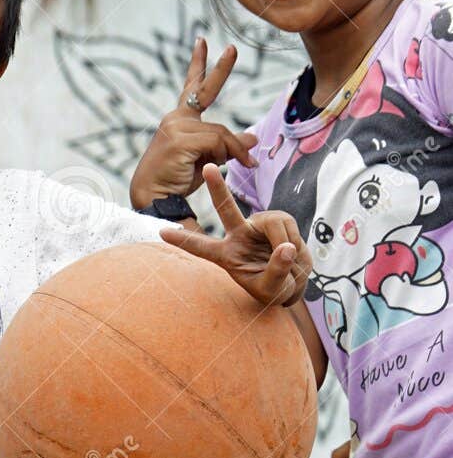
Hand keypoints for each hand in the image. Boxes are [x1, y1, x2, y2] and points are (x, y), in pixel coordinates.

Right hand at [129, 38, 256, 207]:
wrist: (154, 198)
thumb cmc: (176, 180)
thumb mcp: (206, 159)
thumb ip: (226, 146)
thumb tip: (253, 138)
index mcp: (179, 120)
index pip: (192, 88)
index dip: (199, 64)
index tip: (203, 42)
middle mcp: (176, 118)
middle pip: (205, 90)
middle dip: (221, 68)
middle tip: (233, 49)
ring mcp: (176, 127)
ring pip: (221, 133)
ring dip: (234, 152)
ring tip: (242, 165)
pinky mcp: (179, 139)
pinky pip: (217, 143)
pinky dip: (226, 156)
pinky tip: (222, 166)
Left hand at [159, 163, 311, 305]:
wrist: (292, 283)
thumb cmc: (274, 290)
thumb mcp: (272, 290)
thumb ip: (277, 271)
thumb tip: (285, 247)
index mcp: (226, 255)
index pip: (200, 247)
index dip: (183, 239)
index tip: (161, 231)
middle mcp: (239, 235)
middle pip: (226, 208)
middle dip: (218, 188)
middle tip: (208, 167)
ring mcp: (257, 226)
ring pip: (274, 222)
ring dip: (287, 243)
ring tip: (291, 261)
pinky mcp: (276, 221)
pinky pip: (288, 225)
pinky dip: (297, 242)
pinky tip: (295, 253)